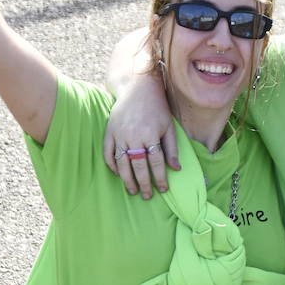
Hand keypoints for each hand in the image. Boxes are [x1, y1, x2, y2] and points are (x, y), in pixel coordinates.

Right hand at [102, 58, 178, 198]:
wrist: (137, 88)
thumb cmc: (157, 108)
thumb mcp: (168, 126)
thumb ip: (172, 148)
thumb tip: (176, 169)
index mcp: (150, 134)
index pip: (156, 162)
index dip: (160, 177)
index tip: (163, 189)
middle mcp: (133, 136)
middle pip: (138, 166)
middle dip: (144, 183)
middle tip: (147, 196)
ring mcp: (119, 135)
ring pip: (122, 163)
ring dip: (127, 179)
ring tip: (133, 190)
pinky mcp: (109, 132)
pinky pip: (108, 154)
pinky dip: (112, 166)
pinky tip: (118, 175)